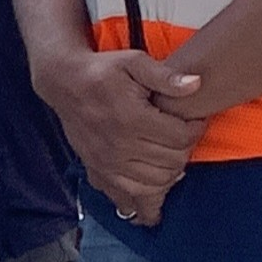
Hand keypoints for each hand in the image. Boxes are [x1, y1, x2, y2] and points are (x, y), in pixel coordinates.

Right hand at [35, 45, 206, 224]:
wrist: (65, 83)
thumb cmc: (103, 71)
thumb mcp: (134, 62)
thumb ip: (165, 76)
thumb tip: (195, 84)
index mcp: (131, 118)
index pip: (180, 137)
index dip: (196, 129)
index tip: (195, 121)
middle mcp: (119, 146)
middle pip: (172, 162)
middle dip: (186, 149)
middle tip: (183, 136)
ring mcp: (107, 163)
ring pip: (156, 183)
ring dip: (172, 172)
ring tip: (171, 156)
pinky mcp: (98, 171)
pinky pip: (129, 197)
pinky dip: (146, 199)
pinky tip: (154, 195)